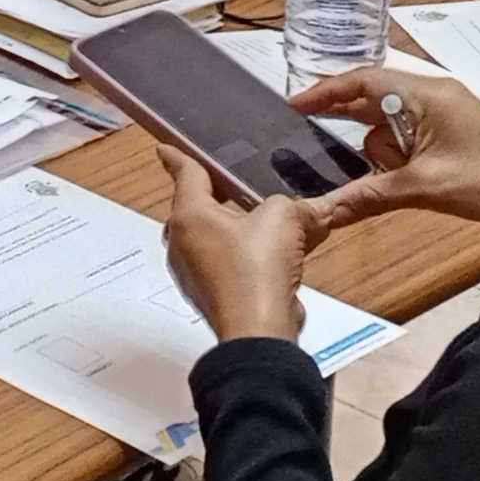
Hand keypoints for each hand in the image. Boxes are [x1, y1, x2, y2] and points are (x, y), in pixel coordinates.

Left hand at [159, 148, 325, 345]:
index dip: (178, 156)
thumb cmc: (254, 276)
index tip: (166, 149)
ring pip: (217, 239)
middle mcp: (183, 244)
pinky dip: (249, 257)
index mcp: (188, 216)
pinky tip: (278, 257)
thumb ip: (296, 205)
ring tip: (272, 224)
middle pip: (201, 208)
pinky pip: (229, 264)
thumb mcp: (284, 218)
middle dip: (223, 197)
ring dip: (242, 230)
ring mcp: (194, 272)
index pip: (184, 173)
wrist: (258, 331)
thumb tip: (313, 208)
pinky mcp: (211, 294)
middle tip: (241, 186)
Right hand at [291, 66, 479, 256]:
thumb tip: (324, 211)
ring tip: (398, 177)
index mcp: (427, 94)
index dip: (326, 90)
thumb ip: (367, 196)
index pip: (364, 80)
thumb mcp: (421, 188)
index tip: (296, 104)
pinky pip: (407, 133)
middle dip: (352, 124)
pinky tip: (401, 177)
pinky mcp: (449, 129)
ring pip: (389, 121)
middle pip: (373, 97)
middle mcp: (433, 94)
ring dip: (382, 149)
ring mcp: (443, 111)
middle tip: (317, 142)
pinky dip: (396, 154)